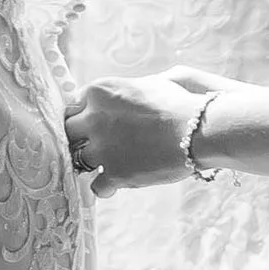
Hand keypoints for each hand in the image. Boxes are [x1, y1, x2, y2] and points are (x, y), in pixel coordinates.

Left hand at [65, 67, 230, 193]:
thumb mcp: (152, 82)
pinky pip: (96, 186)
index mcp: (100, 91)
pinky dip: (106, 186)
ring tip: (108, 164)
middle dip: (80, 139)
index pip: (72, 106)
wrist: (201, 130)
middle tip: (95, 146)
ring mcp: (102, 147)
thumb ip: (129, 89)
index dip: (82, 118)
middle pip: (68, 132)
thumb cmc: (182, 103)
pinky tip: (116, 184)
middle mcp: (94, 117)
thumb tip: (126, 95)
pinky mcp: (115, 173)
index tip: (91, 127)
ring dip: (91, 163)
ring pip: (78, 160)